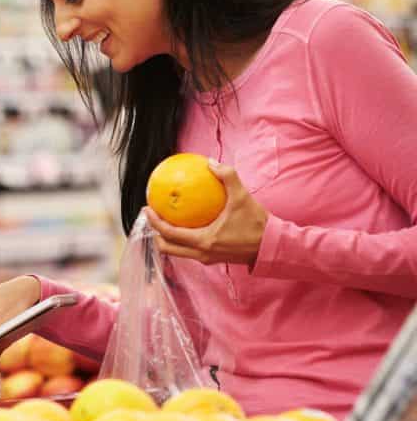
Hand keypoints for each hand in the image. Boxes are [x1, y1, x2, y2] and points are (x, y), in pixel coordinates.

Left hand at [145, 159, 268, 266]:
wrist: (273, 247)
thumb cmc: (257, 224)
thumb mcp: (242, 197)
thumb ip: (227, 177)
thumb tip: (211, 162)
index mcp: (203, 241)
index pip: (169, 233)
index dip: (154, 222)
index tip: (147, 208)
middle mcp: (202, 253)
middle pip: (167, 247)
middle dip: (155, 233)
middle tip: (152, 216)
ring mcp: (207, 258)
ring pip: (178, 251)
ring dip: (168, 238)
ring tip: (165, 220)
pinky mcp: (214, 258)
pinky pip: (190, 250)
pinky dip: (182, 240)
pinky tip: (186, 224)